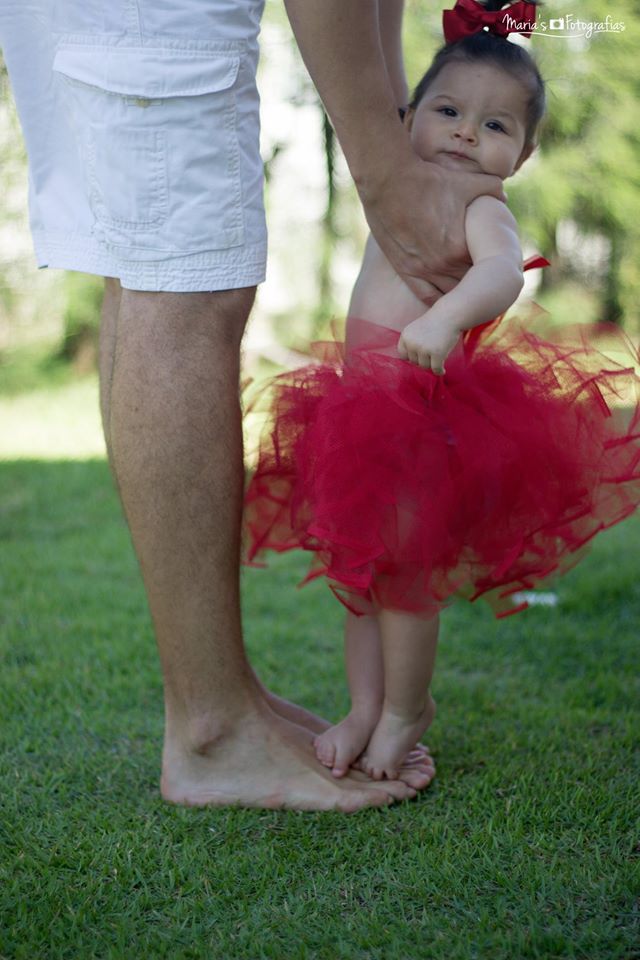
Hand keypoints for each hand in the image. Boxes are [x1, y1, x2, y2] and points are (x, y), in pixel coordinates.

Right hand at [359, 152, 504, 302]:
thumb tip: (504, 201)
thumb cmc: (428, 180)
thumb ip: (492, 190)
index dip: (492, 268)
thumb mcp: (466, 181)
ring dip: (461, 294)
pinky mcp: (405, 269)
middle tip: (487, 282)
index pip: (485, 269)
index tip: (496, 265)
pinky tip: (448, 301)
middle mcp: (442, 264)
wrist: (388, 181)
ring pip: (450, 295)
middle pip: (469, 286)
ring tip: (470, 293)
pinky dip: (439, 301)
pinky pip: (426, 295)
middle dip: (479, 283)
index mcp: (460, 247)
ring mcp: (422, 269)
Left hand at [397, 311, 461, 374]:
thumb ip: (411, 344)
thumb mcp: (416, 331)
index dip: (412, 356)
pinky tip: (442, 371)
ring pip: (425, 366)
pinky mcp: (437, 353)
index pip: (403, 356)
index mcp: (405, 336)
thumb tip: (410, 364)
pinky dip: (439, 371)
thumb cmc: (434, 324)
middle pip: (414, 362)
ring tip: (439, 353)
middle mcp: (412, 343)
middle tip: (433, 349)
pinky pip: (435, 369)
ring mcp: (424, 348)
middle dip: (424, 359)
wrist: (450, 315)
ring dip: (432, 363)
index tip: (420, 354)